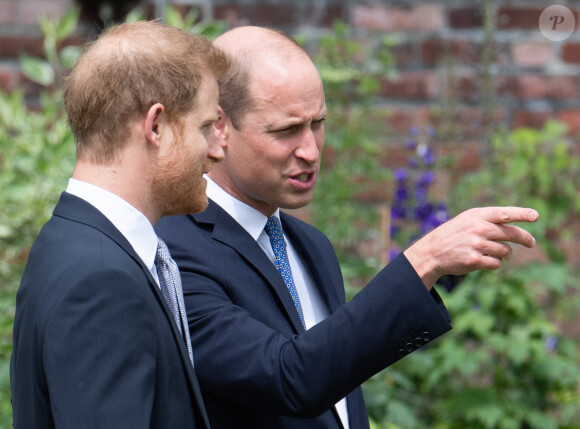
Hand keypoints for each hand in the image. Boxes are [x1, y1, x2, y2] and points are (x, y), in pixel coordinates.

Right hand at [403, 207, 538, 288]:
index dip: (521, 214)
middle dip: (526, 239)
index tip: (535, 215)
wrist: (433, 251)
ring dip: (505, 254)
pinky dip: (496, 263)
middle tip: (532, 243)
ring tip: (494, 252)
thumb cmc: (455, 233)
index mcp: (478, 216)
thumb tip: (518, 231)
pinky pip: (497, 263)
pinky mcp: (474, 260)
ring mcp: (476, 245)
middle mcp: (478, 228)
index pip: (504, 213)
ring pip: (506, 251)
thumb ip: (490, 220)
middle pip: (511, 234)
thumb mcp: (469, 220)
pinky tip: (486, 261)